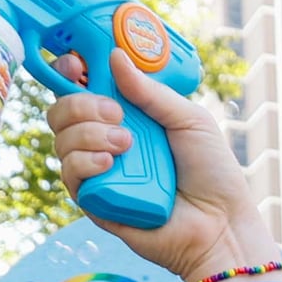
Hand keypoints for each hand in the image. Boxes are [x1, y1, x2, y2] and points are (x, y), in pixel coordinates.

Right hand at [42, 62, 270, 281]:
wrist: (220, 225)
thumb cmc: (212, 173)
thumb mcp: (189, 119)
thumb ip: (151, 91)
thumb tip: (114, 57)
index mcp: (126, 117)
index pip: (82, 89)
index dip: (71, 72)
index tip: (75, 64)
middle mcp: (106, 142)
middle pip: (62, 112)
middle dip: (81, 104)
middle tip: (117, 114)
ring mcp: (99, 172)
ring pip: (61, 141)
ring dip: (88, 134)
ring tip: (126, 145)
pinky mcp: (96, 203)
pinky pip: (70, 176)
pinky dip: (84, 163)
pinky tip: (109, 163)